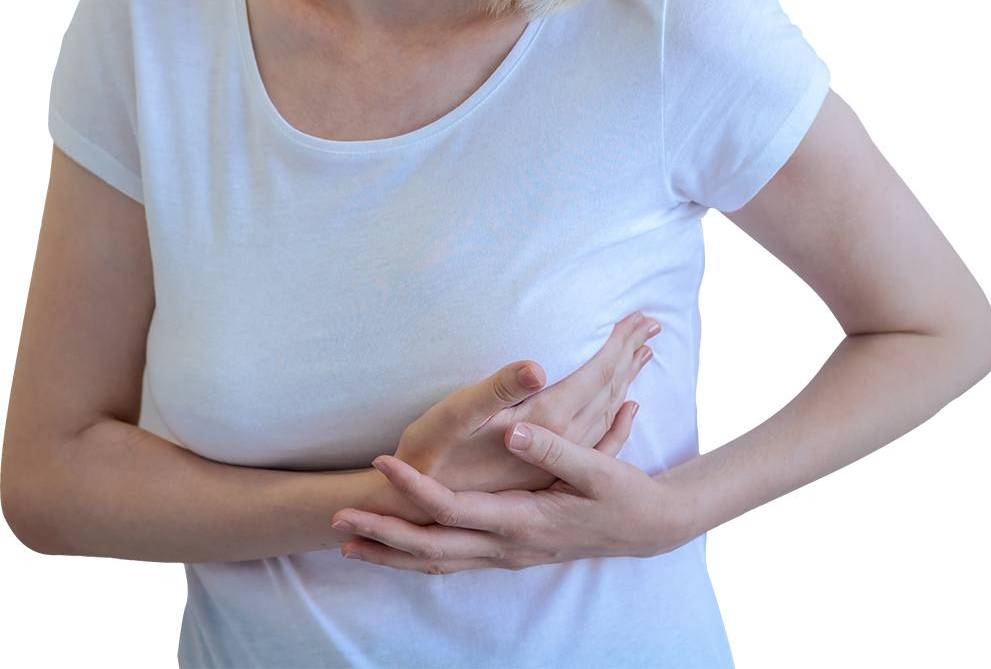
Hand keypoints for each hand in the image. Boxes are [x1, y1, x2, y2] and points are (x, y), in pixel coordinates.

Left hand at [331, 421, 688, 572]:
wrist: (648, 528)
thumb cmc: (622, 494)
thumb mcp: (597, 467)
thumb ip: (553, 449)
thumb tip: (513, 432)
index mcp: (523, 521)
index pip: (453, 510)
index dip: (414, 489)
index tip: (382, 463)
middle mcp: (507, 546)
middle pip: (431, 549)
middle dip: (382, 536)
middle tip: (337, 519)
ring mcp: (507, 555)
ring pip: (437, 563)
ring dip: (392, 555)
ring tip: (349, 542)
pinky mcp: (509, 552)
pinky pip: (453, 562)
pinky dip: (419, 559)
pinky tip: (397, 552)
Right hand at [393, 311, 659, 493]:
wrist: (418, 508)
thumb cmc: (433, 452)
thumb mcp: (458, 415)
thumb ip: (500, 390)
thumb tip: (537, 366)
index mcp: (546, 424)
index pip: (596, 375)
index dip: (618, 343)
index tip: (639, 315)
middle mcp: (562, 444)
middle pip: (609, 391)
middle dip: (628, 353)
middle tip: (650, 323)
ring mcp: (559, 461)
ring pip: (608, 413)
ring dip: (626, 380)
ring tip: (643, 354)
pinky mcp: (550, 473)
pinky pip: (600, 443)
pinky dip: (619, 421)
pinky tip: (629, 411)